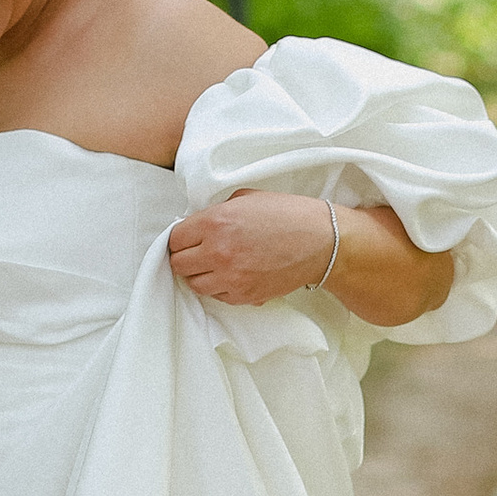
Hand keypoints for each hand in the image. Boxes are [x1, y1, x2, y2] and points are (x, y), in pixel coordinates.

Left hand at [167, 189, 336, 308]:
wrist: (322, 241)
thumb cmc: (288, 215)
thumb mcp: (246, 198)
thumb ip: (217, 212)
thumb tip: (199, 225)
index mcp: (215, 223)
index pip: (174, 239)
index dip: (180, 238)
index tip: (188, 238)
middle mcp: (218, 253)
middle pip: (179, 265)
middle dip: (186, 258)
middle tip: (199, 252)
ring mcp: (231, 278)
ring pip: (195, 285)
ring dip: (201, 275)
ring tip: (216, 265)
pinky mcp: (245, 296)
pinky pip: (217, 297)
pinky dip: (220, 288)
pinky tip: (233, 275)